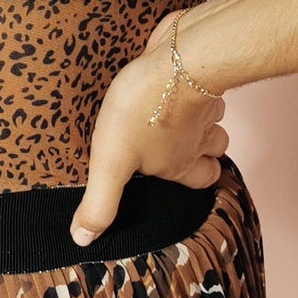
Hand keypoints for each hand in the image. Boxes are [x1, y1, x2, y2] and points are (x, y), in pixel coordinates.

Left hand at [69, 8, 228, 246]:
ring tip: (176, 115)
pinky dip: (189, 84)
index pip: (202, 180)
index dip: (197, 179)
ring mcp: (200, 102)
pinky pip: (198, 82)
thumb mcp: (111, 162)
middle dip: (203, 149)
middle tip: (183, 145)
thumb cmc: (145, 111)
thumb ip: (101, 202)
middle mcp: (197, 136)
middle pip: (214, 148)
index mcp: (181, 162)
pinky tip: (171, 81)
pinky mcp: (195, 71)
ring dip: (199, 116)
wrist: (179, 57)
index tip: (184, 179)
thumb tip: (83, 240)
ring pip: (212, 115)